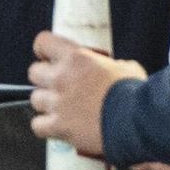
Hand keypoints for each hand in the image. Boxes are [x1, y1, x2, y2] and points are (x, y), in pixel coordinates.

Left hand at [28, 30, 142, 157]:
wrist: (135, 122)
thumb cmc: (134, 94)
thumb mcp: (125, 68)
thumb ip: (110, 66)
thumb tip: (113, 69)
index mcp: (76, 58)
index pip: (43, 42)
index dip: (44, 50)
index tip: (48, 56)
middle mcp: (61, 78)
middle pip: (34, 72)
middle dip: (44, 78)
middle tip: (59, 85)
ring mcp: (57, 103)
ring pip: (35, 99)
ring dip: (46, 103)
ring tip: (62, 108)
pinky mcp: (58, 126)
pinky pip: (38, 125)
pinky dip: (45, 127)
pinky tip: (57, 127)